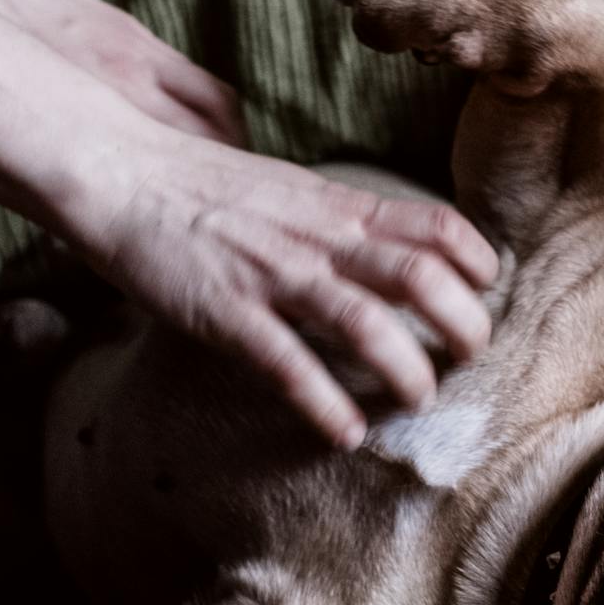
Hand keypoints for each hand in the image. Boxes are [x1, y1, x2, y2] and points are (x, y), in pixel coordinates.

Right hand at [74, 130, 500, 447]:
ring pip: (367, 324)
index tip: (485, 293)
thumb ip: (339, 222)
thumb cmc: (201, 187)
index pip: (436, 226)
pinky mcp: (228, 312)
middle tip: (468, 360)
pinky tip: (347, 434)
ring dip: (405, 371)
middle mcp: (319, 239)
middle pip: (422, 279)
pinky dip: (325, 405)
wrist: (118, 170)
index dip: (477, 263)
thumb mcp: (289, 190)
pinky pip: (290, 365)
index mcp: (338, 206)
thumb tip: (384, 253)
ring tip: (418, 401)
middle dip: (462, 327)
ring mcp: (275, 276)